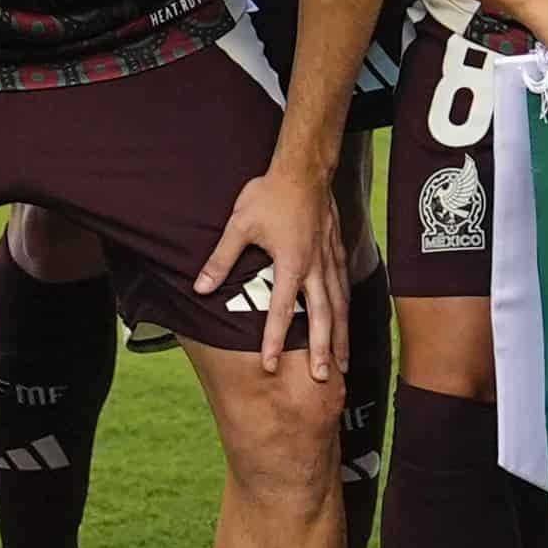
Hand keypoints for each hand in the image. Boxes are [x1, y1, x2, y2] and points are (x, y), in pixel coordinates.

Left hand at [197, 166, 340, 378]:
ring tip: (344, 363)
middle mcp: (315, 267)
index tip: (270, 364)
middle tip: (324, 378)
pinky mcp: (337, 251)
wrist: (303, 169)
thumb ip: (221, 259)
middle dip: (323, 350)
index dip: (273, 339)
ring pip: (340, 306)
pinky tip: (346, 322)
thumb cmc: (270, 194)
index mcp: (291, 263)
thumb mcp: (239, 225)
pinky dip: (347, 310)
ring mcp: (330, 260)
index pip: (282, 309)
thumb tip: (200, 287)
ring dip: (341, 336)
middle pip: (322, 316)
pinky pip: (345, 288)